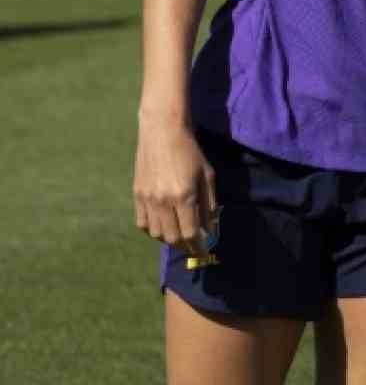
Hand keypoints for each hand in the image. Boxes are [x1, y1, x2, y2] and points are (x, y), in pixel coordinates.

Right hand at [133, 121, 218, 254]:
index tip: (204, 253)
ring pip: (156, 233)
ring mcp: (147, 199)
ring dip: (169, 239)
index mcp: (184, 196)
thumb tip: (209, 229)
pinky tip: (163, 225)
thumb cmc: (190, 152)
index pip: (190, 233)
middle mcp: (163, 201)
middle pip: (172, 237)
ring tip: (180, 234)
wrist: (162, 132)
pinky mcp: (136, 195)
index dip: (198, 247)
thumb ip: (209, 205)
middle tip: (193, 244)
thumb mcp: (207, 176)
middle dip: (185, 245)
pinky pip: (142, 224)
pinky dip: (153, 230)